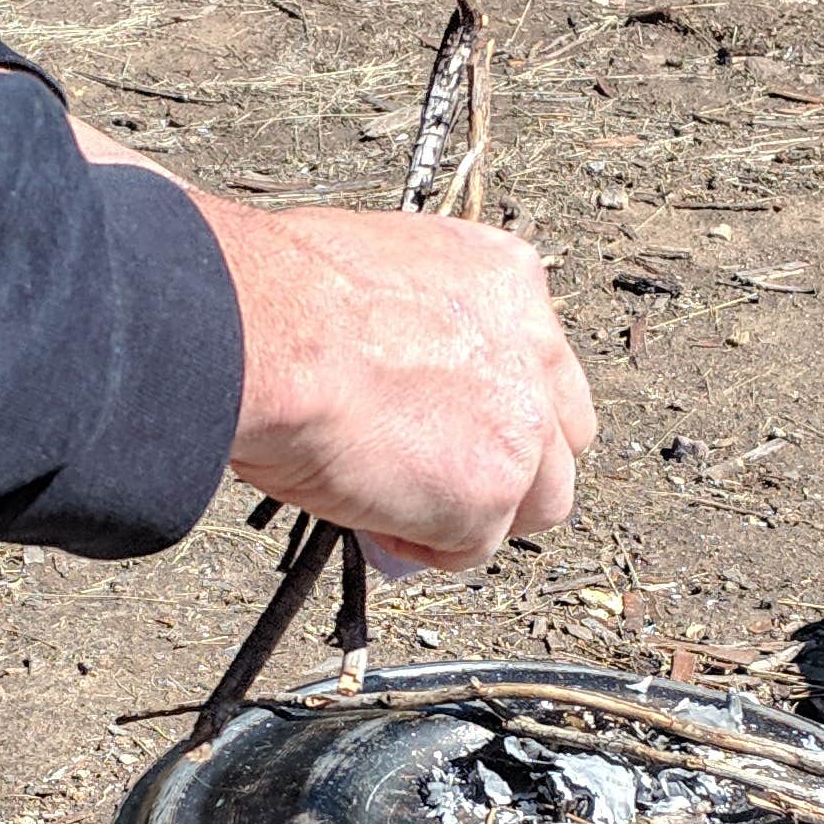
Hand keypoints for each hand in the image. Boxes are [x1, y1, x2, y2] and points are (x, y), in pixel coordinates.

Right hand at [73, 115, 594, 567]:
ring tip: (404, 506)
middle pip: (560, 437)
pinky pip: (469, 546)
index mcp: (504, 278)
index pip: (537, 361)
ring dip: (477, 514)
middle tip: (440, 477)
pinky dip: (424, 543)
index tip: (450, 423)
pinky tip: (374, 518)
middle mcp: (533, 349)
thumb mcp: (375, 277)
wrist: (264, 336)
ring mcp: (522, 427)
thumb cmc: (283, 299)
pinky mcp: (489, 493)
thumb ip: (417, 327)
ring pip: (538, 501)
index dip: (493, 404)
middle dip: (511, 466)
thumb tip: (398, 379)